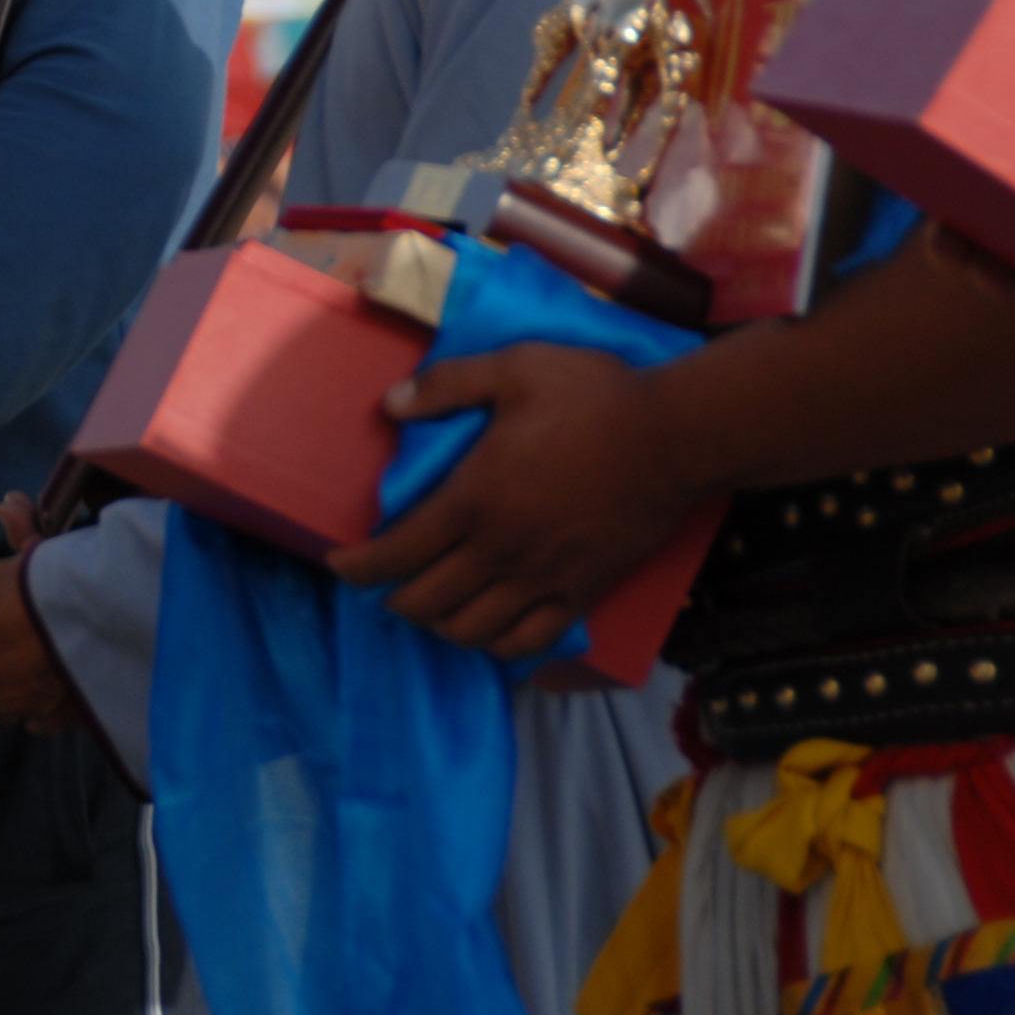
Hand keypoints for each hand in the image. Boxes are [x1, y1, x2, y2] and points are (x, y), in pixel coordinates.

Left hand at [0, 495, 73, 731]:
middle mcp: (7, 699)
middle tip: (21, 655)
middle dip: (0, 687)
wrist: (96, 599)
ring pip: (30, 718)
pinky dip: (65, 707)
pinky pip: (65, 721)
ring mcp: (46, 711)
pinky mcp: (80, 716)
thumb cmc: (34, 587)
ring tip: (50, 669)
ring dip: (32, 700)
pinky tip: (73, 681)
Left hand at [328, 343, 696, 659]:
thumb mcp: (514, 368)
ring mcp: (543, 579)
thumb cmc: (594, 397)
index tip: (338, 563)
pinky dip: (493, 645)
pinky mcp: (581, 594)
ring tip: (427, 602)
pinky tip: (483, 631)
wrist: (676, 438)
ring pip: (469, 630)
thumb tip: (389, 406)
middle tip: (380, 581)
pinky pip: (525, 643)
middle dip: (389, 597)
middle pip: (424, 600)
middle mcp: (502, 550)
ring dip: (435, 622)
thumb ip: (446, 385)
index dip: (357, 567)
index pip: (396, 553)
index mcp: (475, 497)